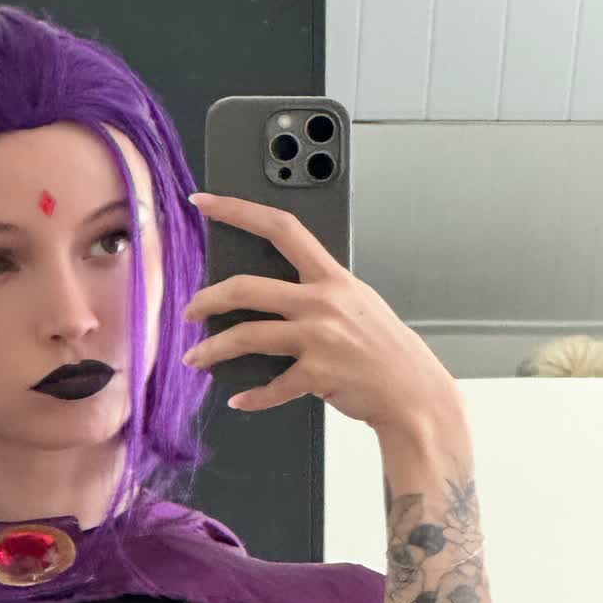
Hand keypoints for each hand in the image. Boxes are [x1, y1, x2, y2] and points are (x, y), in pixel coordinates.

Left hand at [180, 190, 460, 430]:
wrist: (413, 391)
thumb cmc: (385, 349)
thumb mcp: (357, 303)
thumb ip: (318, 293)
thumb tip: (274, 297)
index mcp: (331, 277)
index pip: (280, 228)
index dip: (237, 210)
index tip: (205, 202)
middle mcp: (322, 302)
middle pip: (248, 288)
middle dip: (208, 299)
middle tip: (189, 309)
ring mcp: (320, 338)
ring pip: (248, 336)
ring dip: (214, 349)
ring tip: (196, 357)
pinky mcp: (318, 375)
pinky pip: (272, 387)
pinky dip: (252, 397)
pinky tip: (240, 399)